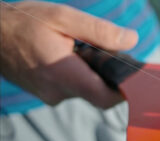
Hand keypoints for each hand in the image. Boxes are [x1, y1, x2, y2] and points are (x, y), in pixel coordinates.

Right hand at [0, 1, 137, 107]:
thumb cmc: (24, 23)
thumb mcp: (63, 17)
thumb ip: (100, 31)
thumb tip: (131, 40)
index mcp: (65, 75)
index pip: (107, 99)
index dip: (125, 90)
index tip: (131, 75)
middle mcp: (59, 93)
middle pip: (100, 94)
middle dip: (107, 76)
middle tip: (101, 52)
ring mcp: (51, 96)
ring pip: (86, 91)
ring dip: (90, 74)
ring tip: (77, 50)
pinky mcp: (47, 95)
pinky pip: (72, 89)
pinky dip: (77, 75)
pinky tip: (67, 56)